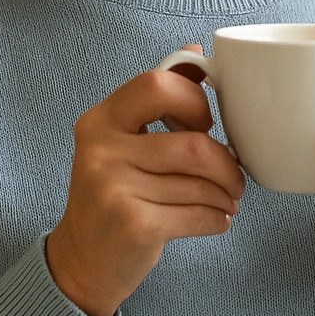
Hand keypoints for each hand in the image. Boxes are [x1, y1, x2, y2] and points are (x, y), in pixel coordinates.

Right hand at [46, 46, 245, 315]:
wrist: (81, 261)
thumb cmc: (113, 195)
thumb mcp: (122, 142)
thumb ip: (156, 100)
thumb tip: (197, 54)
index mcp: (100, 120)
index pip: (157, 84)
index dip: (195, 100)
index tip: (205, 124)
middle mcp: (101, 150)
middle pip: (193, 144)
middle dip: (227, 163)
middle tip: (233, 175)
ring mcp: (114, 188)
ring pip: (201, 183)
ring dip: (225, 195)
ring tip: (226, 200)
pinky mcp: (134, 225)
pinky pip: (199, 214)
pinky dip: (217, 219)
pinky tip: (216, 220)